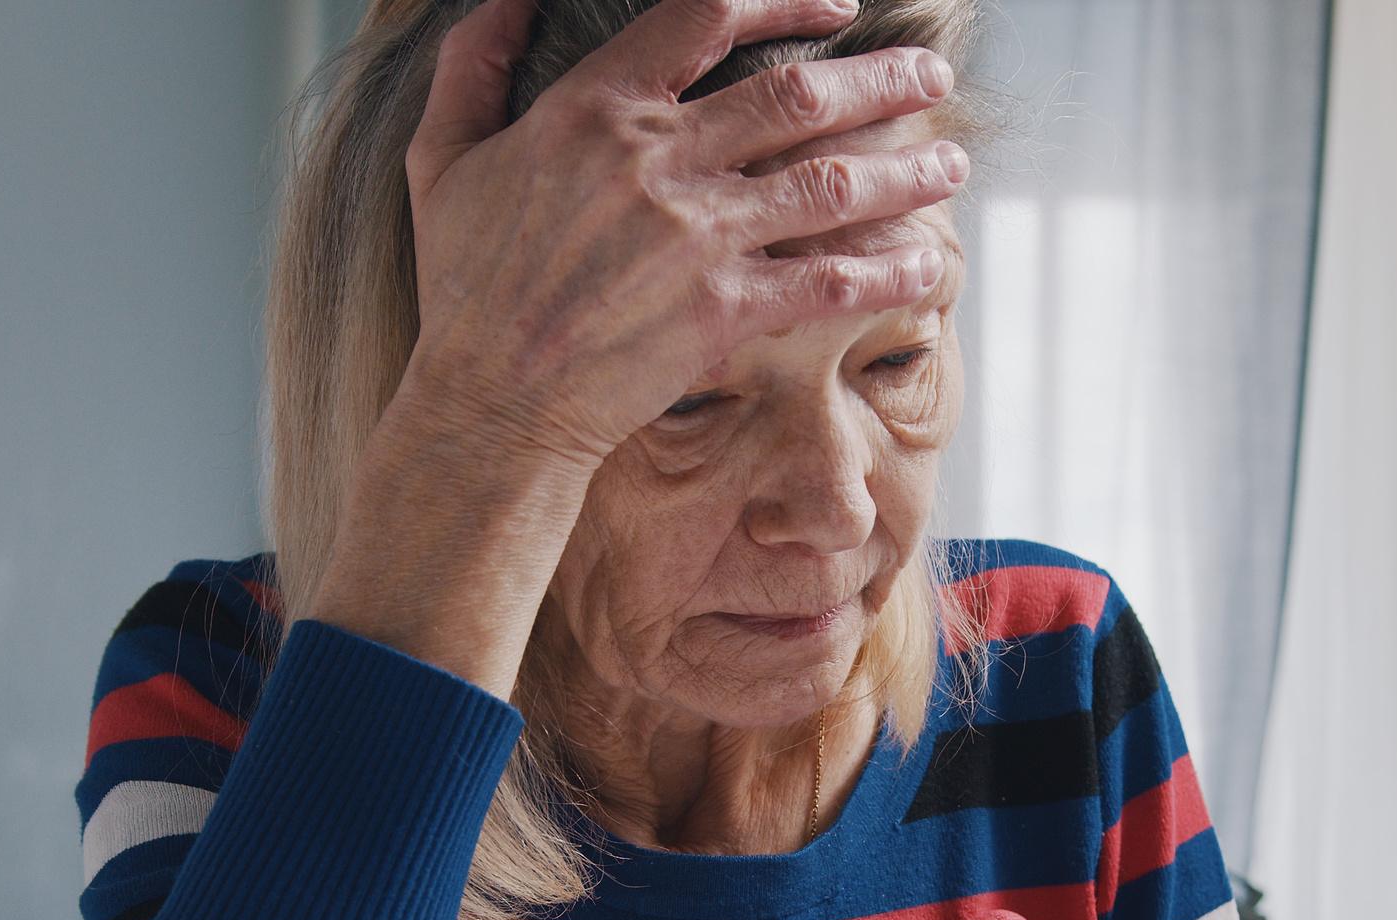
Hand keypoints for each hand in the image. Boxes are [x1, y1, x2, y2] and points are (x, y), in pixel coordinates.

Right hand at [397, 0, 969, 472]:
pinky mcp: (722, 311)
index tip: (837, 3)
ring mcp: (696, 236)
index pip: (705, 14)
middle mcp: (657, 160)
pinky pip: (827, 278)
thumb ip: (474, 66)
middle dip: (879, 81)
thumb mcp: (444, 157)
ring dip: (903, 167)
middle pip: (796, 93)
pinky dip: (888, 269)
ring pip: (827, 180)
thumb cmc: (464, 285)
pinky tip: (930, 263)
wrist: (488, 402)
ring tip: (953, 161)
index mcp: (595, 107)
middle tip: (931, 78)